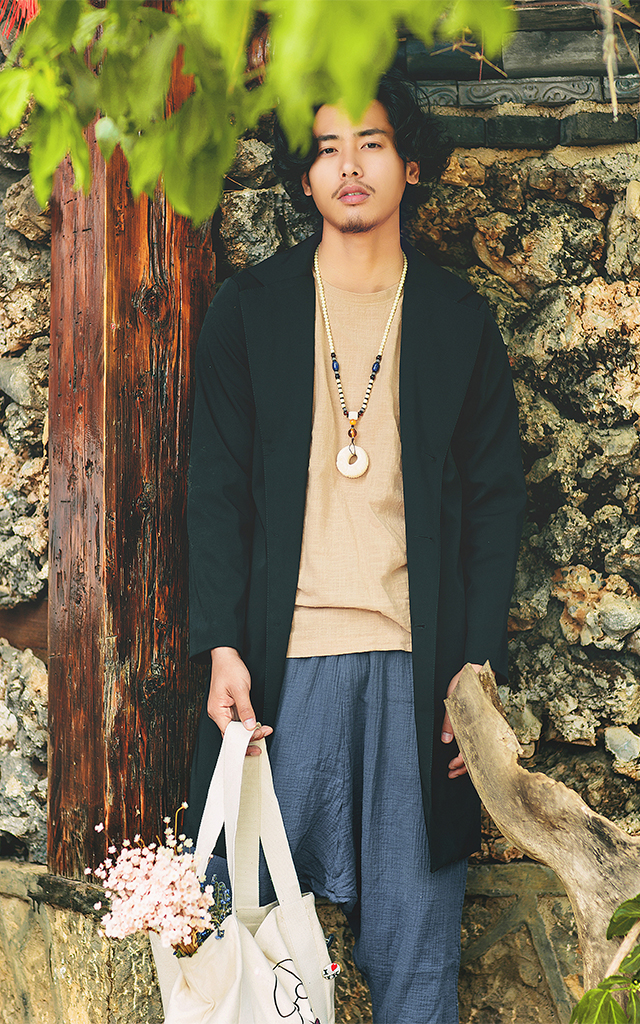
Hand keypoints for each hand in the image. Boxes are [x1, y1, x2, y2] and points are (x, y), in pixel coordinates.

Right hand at [207, 647, 272, 755]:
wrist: (226, 656)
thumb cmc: (229, 669)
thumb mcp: (240, 688)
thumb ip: (246, 708)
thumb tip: (250, 726)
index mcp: (217, 710)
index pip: (230, 733)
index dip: (244, 738)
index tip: (259, 735)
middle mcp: (218, 713)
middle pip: (232, 734)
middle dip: (248, 737)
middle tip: (264, 734)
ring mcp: (223, 710)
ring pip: (236, 729)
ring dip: (249, 731)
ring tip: (264, 731)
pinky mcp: (229, 707)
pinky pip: (238, 721)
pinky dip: (247, 724)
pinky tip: (257, 725)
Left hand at [441, 663, 481, 778]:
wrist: (476, 669)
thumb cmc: (466, 682)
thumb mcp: (454, 699)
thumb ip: (450, 720)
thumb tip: (446, 741)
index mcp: (482, 722)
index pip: (475, 748)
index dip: (463, 761)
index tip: (451, 766)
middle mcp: (486, 727)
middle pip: (479, 753)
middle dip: (464, 766)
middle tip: (451, 773)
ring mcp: (485, 727)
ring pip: (479, 750)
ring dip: (466, 761)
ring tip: (454, 770)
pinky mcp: (482, 724)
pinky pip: (478, 742)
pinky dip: (469, 750)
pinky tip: (461, 757)